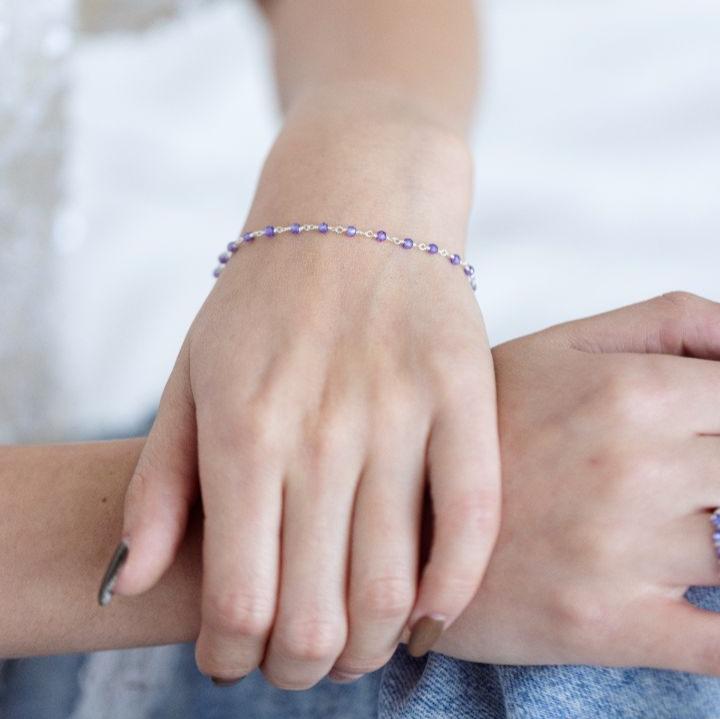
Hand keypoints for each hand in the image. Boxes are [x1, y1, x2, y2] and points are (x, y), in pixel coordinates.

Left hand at [100, 94, 500, 688]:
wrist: (353, 206)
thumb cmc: (264, 300)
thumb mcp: (189, 378)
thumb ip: (156, 484)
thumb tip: (129, 584)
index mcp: (244, 431)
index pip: (238, 601)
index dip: (233, 657)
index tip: (236, 658)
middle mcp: (323, 432)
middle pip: (319, 617)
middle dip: (302, 666)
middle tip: (298, 660)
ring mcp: (401, 414)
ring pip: (395, 588)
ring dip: (373, 646)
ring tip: (357, 641)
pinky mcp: (464, 395)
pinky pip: (472, 521)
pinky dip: (454, 589)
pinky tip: (429, 610)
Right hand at [434, 292, 719, 675]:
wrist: (405, 523)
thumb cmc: (487, 434)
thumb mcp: (561, 347)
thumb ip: (674, 323)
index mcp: (629, 392)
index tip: (708, 440)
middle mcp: (633, 468)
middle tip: (687, 486)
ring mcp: (622, 554)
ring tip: (669, 528)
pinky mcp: (610, 628)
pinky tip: (707, 606)